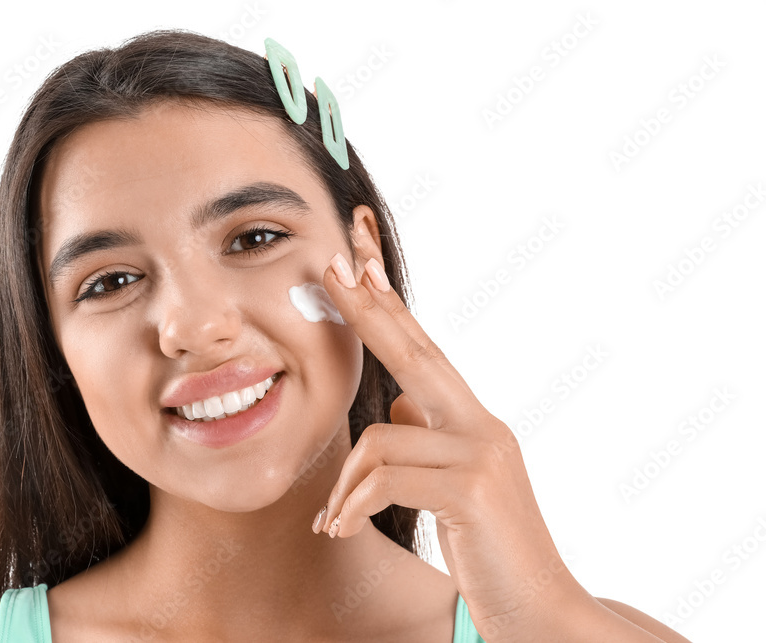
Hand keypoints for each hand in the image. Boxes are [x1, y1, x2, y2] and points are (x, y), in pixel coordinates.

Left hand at [313, 252, 587, 641]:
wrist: (541, 613)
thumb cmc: (490, 551)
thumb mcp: (454, 486)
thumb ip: (428, 442)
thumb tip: (396, 408)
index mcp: (473, 422)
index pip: (424, 352)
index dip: (389, 307)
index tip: (360, 264)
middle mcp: (482, 425)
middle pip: (415, 353)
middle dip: (369, 307)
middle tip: (332, 264)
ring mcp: (482, 453)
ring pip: (379, 438)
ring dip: (345, 486)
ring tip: (334, 521)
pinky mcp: (472, 488)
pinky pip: (385, 479)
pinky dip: (353, 506)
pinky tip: (340, 531)